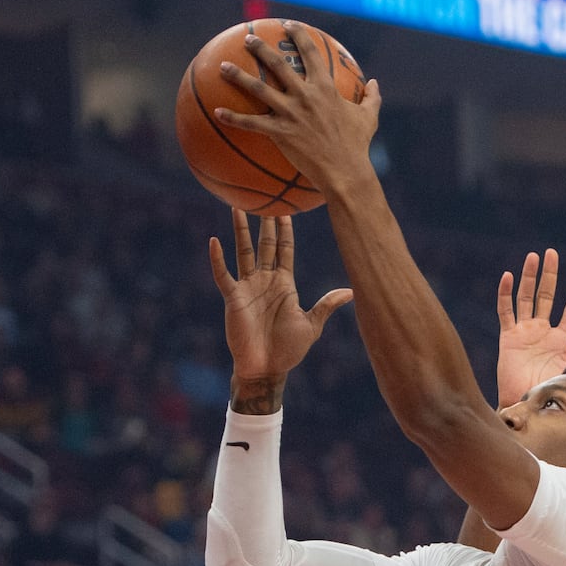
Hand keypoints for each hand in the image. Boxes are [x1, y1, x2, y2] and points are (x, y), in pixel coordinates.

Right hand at [208, 210, 351, 383]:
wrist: (266, 368)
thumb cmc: (288, 349)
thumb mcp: (311, 324)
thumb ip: (327, 305)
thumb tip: (352, 292)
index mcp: (284, 284)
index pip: (285, 249)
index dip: (286, 230)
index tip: (287, 209)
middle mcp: (265, 281)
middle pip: (264, 245)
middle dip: (265, 222)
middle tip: (265, 197)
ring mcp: (248, 287)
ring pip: (243, 252)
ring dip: (240, 231)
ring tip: (237, 207)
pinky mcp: (234, 298)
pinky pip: (223, 275)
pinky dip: (218, 259)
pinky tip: (214, 242)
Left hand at [215, 21, 381, 197]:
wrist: (345, 171)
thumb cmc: (357, 146)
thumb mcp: (369, 118)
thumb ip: (372, 97)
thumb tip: (375, 83)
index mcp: (325, 87)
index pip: (310, 53)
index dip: (298, 35)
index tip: (288, 25)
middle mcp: (304, 95)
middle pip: (277, 64)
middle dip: (260, 47)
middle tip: (248, 38)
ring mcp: (290, 113)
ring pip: (258, 88)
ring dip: (238, 75)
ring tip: (223, 66)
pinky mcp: (280, 133)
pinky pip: (251, 123)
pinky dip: (233, 118)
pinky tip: (217, 112)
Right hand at [495, 249, 565, 407]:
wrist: (525, 406)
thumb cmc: (549, 395)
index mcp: (560, 340)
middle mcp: (541, 332)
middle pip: (546, 296)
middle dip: (549, 275)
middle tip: (551, 253)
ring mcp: (523, 333)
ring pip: (525, 298)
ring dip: (528, 277)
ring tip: (533, 257)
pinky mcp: (507, 338)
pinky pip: (506, 312)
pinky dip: (506, 294)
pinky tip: (509, 277)